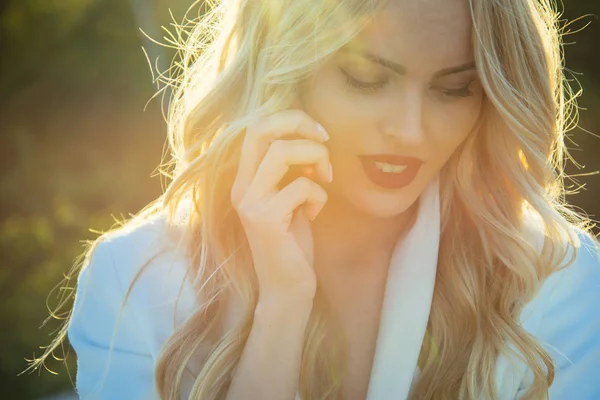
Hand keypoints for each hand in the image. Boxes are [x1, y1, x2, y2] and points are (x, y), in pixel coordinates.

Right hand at [230, 108, 331, 299]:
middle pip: (261, 129)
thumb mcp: (291, 199)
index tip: (318, 134)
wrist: (286, 289)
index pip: (256, 128)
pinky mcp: (265, 219)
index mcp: (245, 180)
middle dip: (299, 124)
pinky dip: (319, 196)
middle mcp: (241, 187)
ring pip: (281, 152)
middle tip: (325, 140)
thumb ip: (292, 170)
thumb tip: (310, 135)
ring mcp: (250, 203)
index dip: (289, 118)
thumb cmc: (292, 243)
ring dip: (315, 157)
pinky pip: (302, 187)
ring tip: (325, 178)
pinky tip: (314, 214)